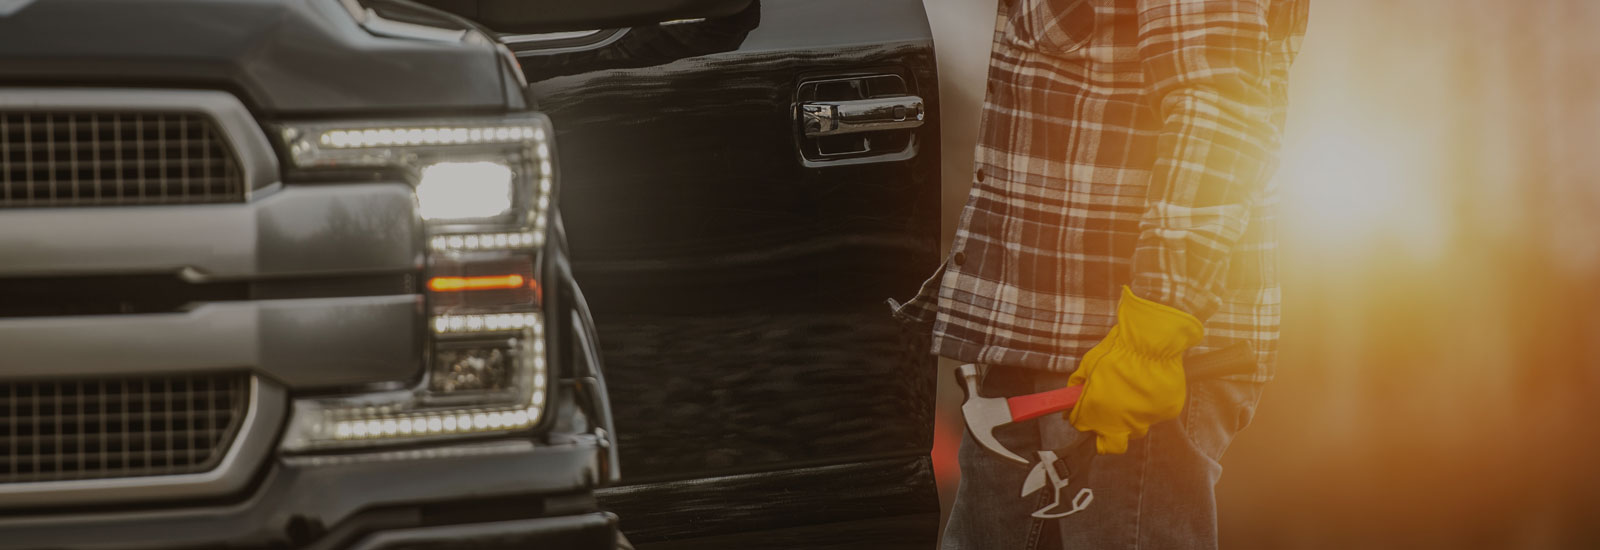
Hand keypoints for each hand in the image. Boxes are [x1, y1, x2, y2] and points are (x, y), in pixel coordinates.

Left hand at [1067, 287, 1203, 453]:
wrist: (1151, 341)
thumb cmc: (1117, 351)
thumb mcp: (1088, 365)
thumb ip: (1078, 387)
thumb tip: (1069, 399)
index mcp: (1096, 412)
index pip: (1083, 428)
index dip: (1082, 420)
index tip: (1084, 412)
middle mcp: (1121, 424)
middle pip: (1112, 443)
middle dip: (1108, 433)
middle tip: (1108, 415)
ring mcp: (1146, 420)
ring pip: (1135, 428)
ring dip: (1130, 417)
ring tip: (1132, 393)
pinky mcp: (1167, 412)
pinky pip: (1156, 413)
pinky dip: (1151, 404)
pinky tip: (1149, 385)